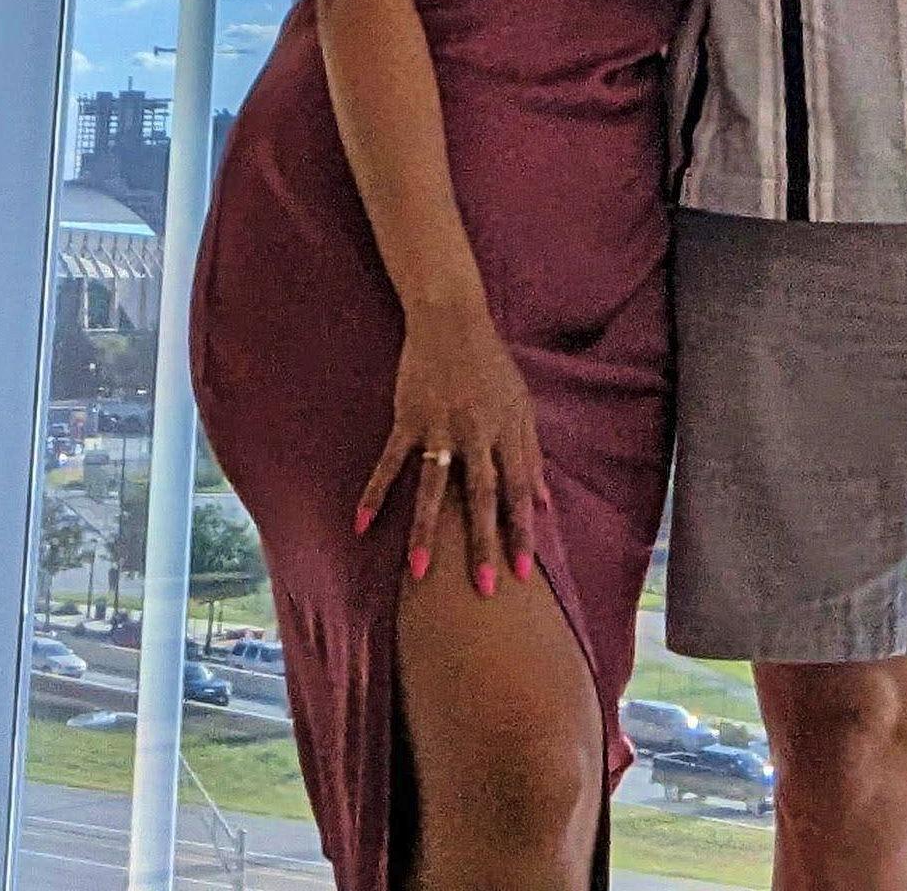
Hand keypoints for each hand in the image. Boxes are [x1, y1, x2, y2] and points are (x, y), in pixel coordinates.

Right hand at [355, 301, 548, 597]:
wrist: (451, 318)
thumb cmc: (491, 365)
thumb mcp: (520, 406)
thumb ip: (531, 455)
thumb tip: (545, 504)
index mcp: (506, 431)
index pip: (516, 490)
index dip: (521, 531)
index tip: (523, 572)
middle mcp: (475, 432)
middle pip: (480, 495)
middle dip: (483, 543)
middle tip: (484, 589)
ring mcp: (439, 425)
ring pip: (432, 486)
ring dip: (426, 531)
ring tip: (419, 574)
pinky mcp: (407, 417)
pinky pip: (389, 462)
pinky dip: (375, 493)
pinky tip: (361, 525)